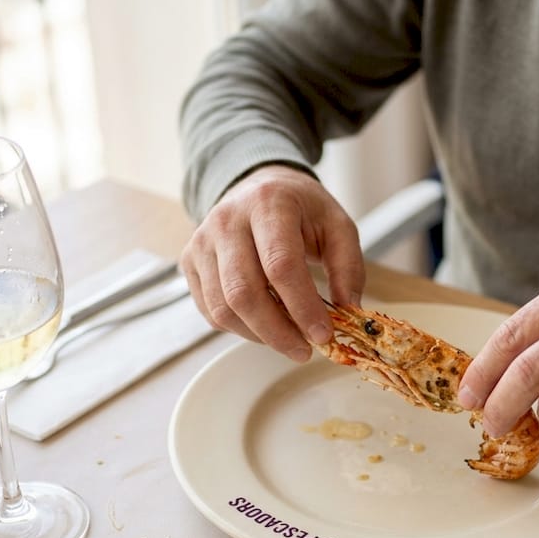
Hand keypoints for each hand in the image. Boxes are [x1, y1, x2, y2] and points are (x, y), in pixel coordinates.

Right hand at [180, 164, 364, 361]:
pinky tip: (265, 325)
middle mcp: (226, 220)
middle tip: (305, 350)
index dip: (302, 306)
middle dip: (278, 332)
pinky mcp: (190, 262)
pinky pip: (211, 311)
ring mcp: (202, 242)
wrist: (258, 186)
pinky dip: (240, 329)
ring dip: (259, 335)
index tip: (323, 335)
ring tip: (289, 339)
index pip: (280, 265)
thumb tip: (347, 310)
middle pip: (244, 292)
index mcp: (268, 203)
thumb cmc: (301, 210)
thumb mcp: (337, 225)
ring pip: (223, 308)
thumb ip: (348, 267)